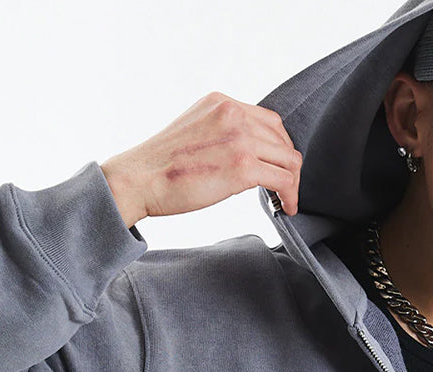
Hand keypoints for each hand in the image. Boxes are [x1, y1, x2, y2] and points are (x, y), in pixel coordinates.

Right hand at [100, 91, 302, 227]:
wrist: (139, 179)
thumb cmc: (161, 165)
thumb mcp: (193, 131)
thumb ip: (220, 132)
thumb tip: (244, 153)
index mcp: (221, 103)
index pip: (268, 121)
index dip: (278, 146)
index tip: (277, 166)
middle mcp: (233, 114)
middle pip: (282, 139)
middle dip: (288, 166)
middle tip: (285, 188)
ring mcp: (240, 138)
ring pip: (288, 160)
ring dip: (292, 183)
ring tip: (286, 200)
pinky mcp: (243, 166)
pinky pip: (283, 180)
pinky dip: (290, 195)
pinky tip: (285, 207)